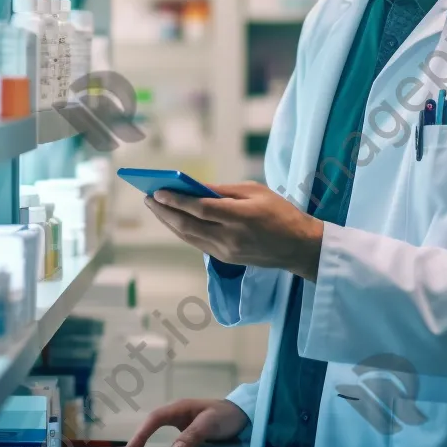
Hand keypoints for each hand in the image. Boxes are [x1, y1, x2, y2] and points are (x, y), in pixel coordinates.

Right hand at [122, 398, 249, 446]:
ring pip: (161, 439)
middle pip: (152, 428)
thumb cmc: (225, 415)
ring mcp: (182, 428)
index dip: (140, 434)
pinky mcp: (188, 438)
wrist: (243, 416)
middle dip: (140, 444)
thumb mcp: (210, 423)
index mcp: (179, 409)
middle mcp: (177, 417)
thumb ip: (193, 435)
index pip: (154, 419)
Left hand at [144, 181, 323, 280]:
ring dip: (169, 222)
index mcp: (240, 216)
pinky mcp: (225, 259)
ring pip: (189, 237)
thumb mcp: (256, 191)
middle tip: (148, 198)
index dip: (176, 200)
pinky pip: (197, 243)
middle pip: (188, 225)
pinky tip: (173, 220)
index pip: (200, 209)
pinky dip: (182, 231)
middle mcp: (230, 237)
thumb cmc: (280, 212)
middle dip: (165, 211)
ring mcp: (226, 252)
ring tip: (155, 207)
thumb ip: (224, 190)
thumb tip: (195, 187)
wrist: (299, 247)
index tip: (157, 191)